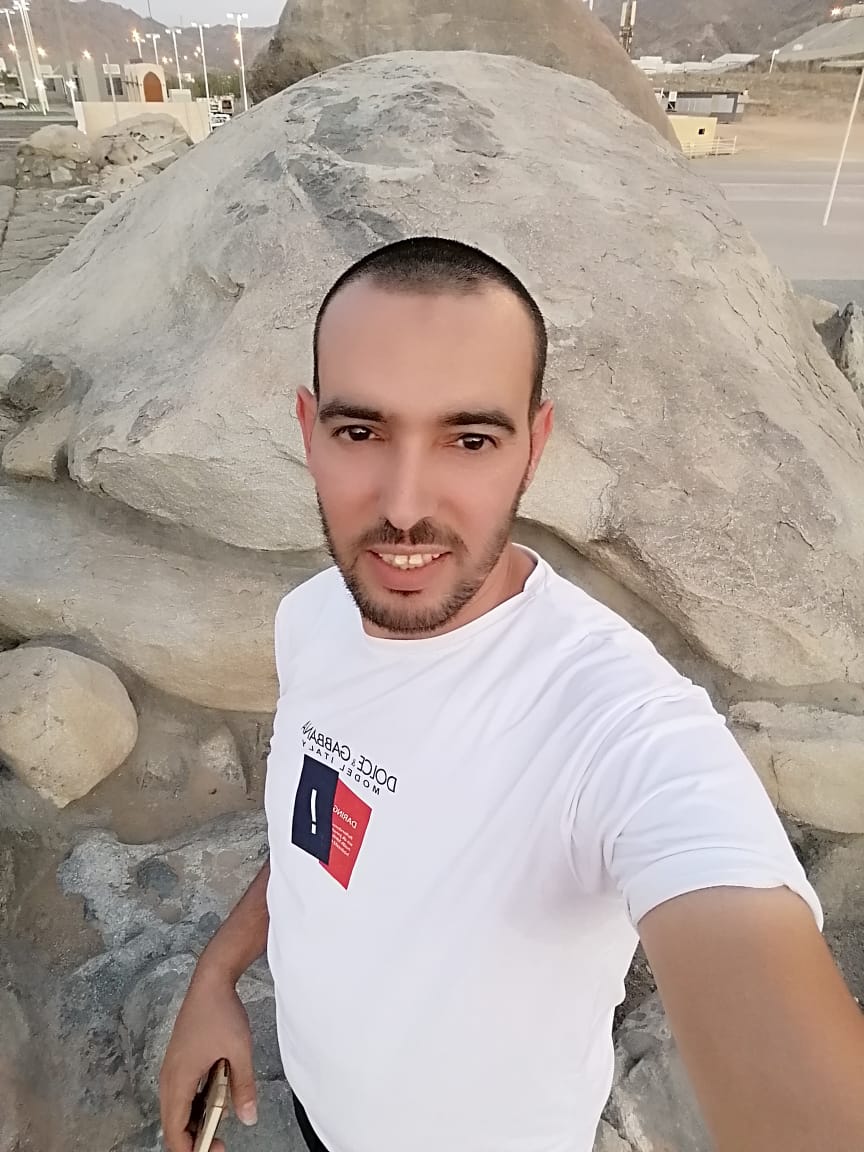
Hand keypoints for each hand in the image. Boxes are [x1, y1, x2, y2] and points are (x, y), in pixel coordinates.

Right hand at [159, 965, 257, 1151]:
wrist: (211, 981)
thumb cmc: (221, 1012)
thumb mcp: (240, 1052)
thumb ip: (243, 1087)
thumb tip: (248, 1118)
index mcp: (179, 1078)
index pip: (174, 1128)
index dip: (190, 1147)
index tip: (212, 1151)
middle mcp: (169, 1076)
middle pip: (172, 1122)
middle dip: (192, 1138)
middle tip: (218, 1143)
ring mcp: (172, 1068)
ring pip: (175, 1108)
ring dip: (192, 1122)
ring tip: (217, 1127)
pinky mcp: (179, 1060)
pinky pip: (180, 1093)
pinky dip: (193, 1105)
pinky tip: (213, 1102)